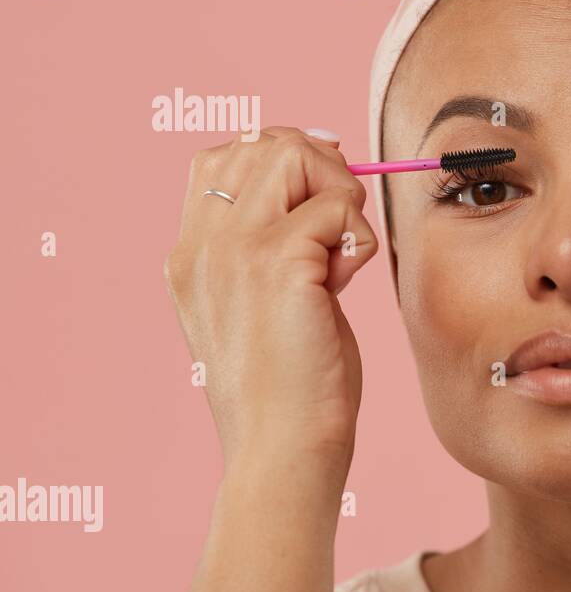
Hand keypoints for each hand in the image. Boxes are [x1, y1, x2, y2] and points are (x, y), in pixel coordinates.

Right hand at [163, 127, 377, 481]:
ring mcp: (234, 249)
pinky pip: (338, 207)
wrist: (282, 449)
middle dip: (323, 171)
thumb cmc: (290, 385)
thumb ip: (275, 243)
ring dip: (341, 197)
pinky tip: (347, 284)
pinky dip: (360, 239)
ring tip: (340, 257)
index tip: (323, 206)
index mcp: (190, 252)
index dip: (287, 161)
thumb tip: (325, 176)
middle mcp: (202, 243)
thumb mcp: (266, 302)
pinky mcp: (277, 264)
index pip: (224, 155)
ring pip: (298, 158)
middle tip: (340, 233)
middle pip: (266, 142)